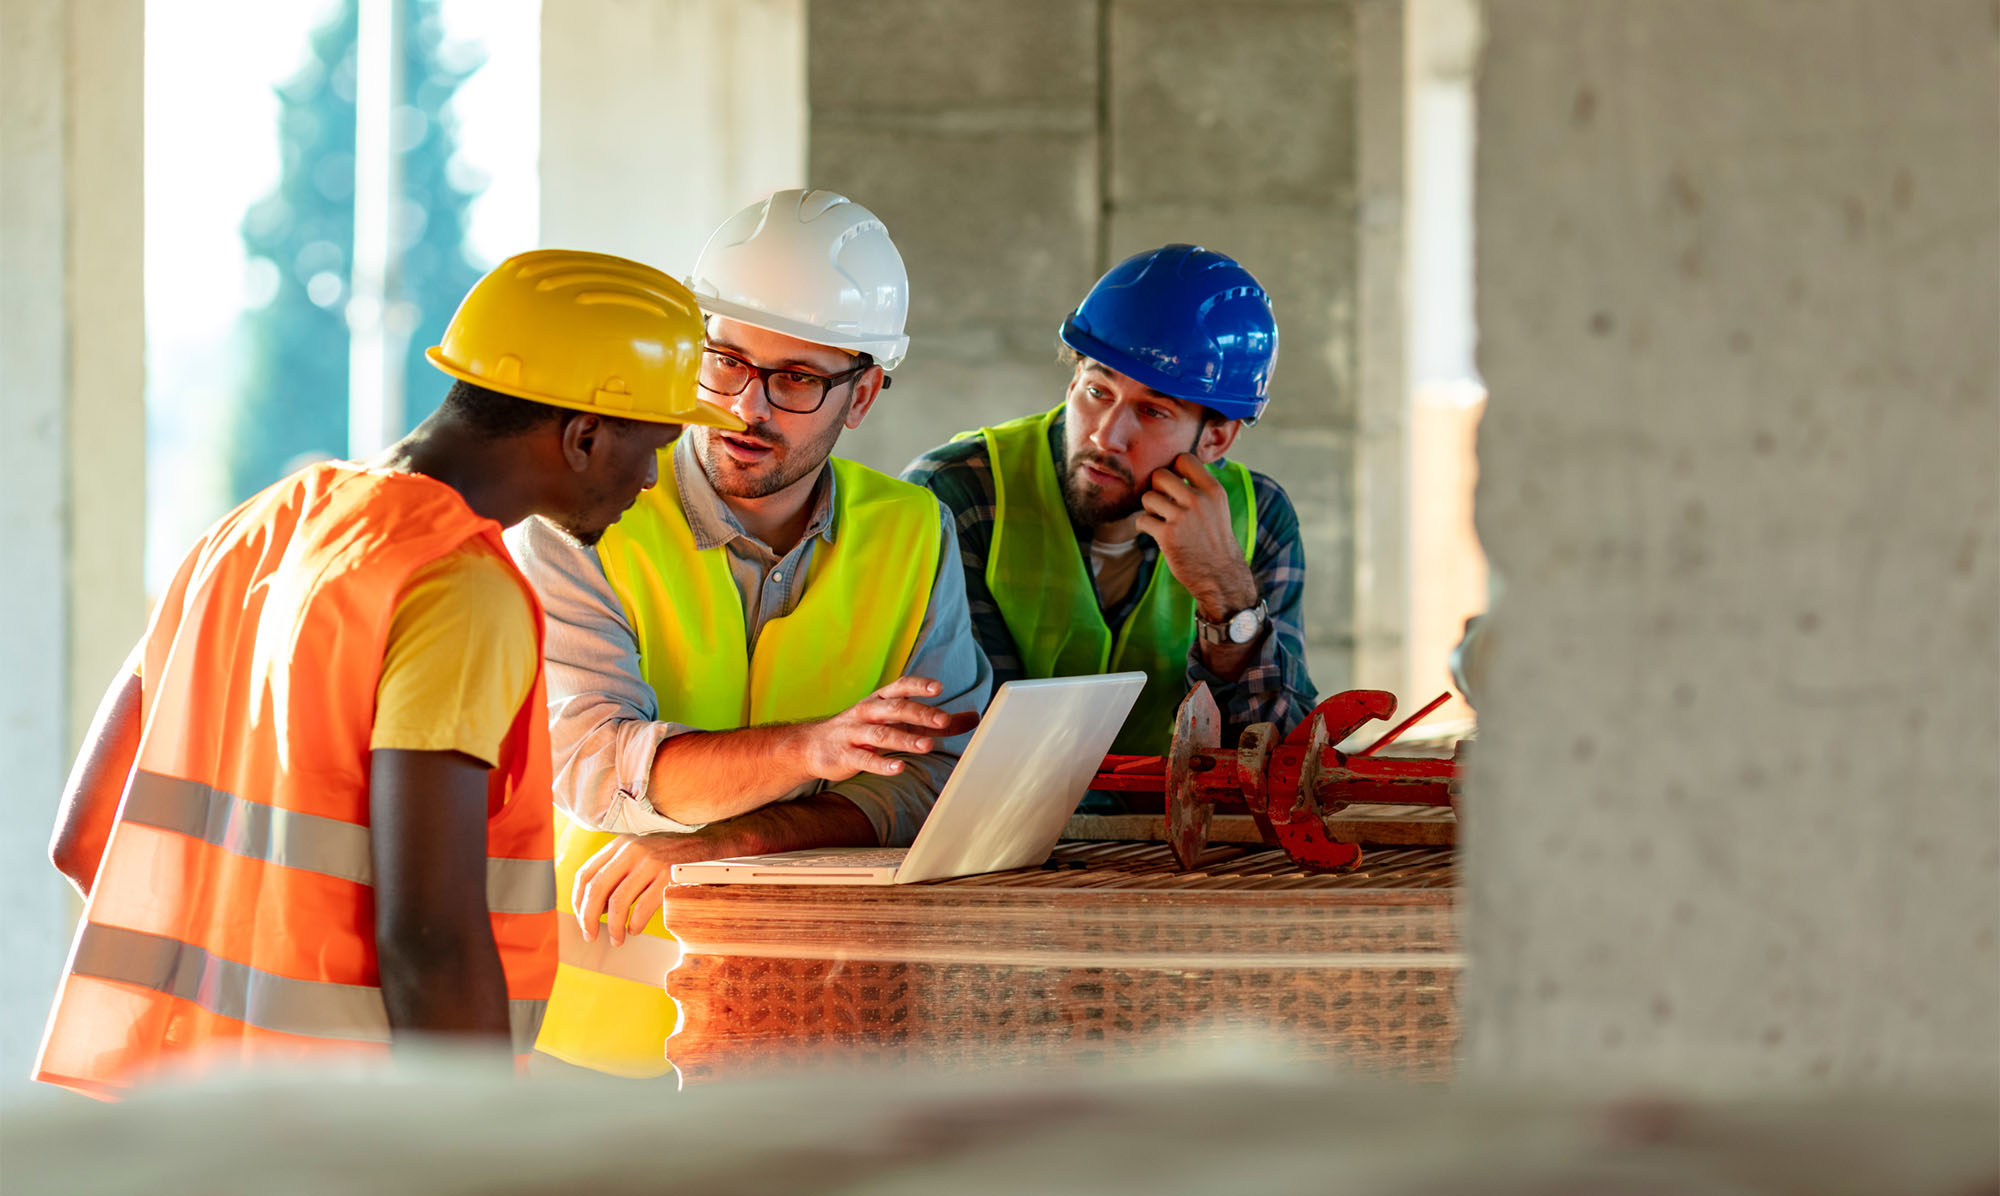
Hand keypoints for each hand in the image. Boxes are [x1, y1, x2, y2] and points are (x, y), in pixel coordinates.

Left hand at [573, 832, 718, 945]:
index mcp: (620, 844)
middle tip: (590, 935)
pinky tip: (635, 929)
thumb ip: (617, 869)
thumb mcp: (640, 850)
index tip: (581, 917)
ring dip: (613, 926)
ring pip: (618, 901)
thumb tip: (597, 907)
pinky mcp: (668, 875)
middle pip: (597, 888)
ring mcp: (650, 862)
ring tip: (616, 939)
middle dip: (588, 917)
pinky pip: (643, 907)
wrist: (709, 840)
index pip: (586, 873)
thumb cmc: (671, 851)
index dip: (578, 900)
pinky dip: (635, 923)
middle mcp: (631, 851)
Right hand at [788, 675, 980, 782]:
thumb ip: (934, 722)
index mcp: (880, 700)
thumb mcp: (898, 721)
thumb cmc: (864, 730)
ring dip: (904, 739)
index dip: (918, 686)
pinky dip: (882, 763)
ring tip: (927, 746)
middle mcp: (867, 712)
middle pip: (894, 709)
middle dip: (919, 713)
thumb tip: (974, 717)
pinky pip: (864, 759)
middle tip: (943, 720)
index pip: (900, 687)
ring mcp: (854, 733)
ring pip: (881, 734)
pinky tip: (899, 768)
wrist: (812, 746)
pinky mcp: (845, 756)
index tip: (938, 688)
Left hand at [1136, 453, 1256, 620]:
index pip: (1184, 459)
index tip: (1174, 485)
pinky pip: (1142, 520)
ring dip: (1149, 509)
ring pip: (1147, 497)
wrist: (1220, 575)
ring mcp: (1182, 517)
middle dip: (1156, 488)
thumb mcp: (1217, 506)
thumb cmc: (1214, 539)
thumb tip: (1171, 468)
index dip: (1173, 469)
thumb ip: (1198, 487)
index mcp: (1213, 490)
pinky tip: (1156, 533)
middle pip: (1159, 475)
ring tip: (1160, 520)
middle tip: (1163, 503)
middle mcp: (1198, 500)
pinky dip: (1145, 527)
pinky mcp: (1167, 535)